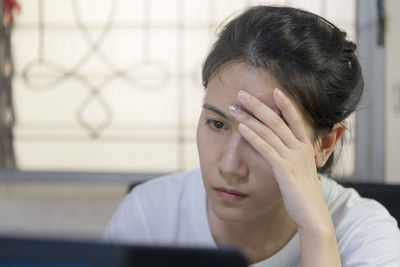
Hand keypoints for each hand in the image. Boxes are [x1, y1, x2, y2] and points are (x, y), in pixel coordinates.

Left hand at [228, 88, 330, 233]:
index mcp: (306, 147)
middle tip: (242, 93)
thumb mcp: (303, 172)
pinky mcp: (284, 169)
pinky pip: (265, 148)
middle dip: (258, 104)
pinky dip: (252, 136)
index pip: (296, 119)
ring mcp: (293, 157)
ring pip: (268, 131)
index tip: (274, 90)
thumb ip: (296, 160)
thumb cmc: (306, 195)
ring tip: (235, 107)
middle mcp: (301, 148)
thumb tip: (291, 155)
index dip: (286, 103)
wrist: (314, 216)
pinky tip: (240, 128)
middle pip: (277, 119)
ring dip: (249, 117)